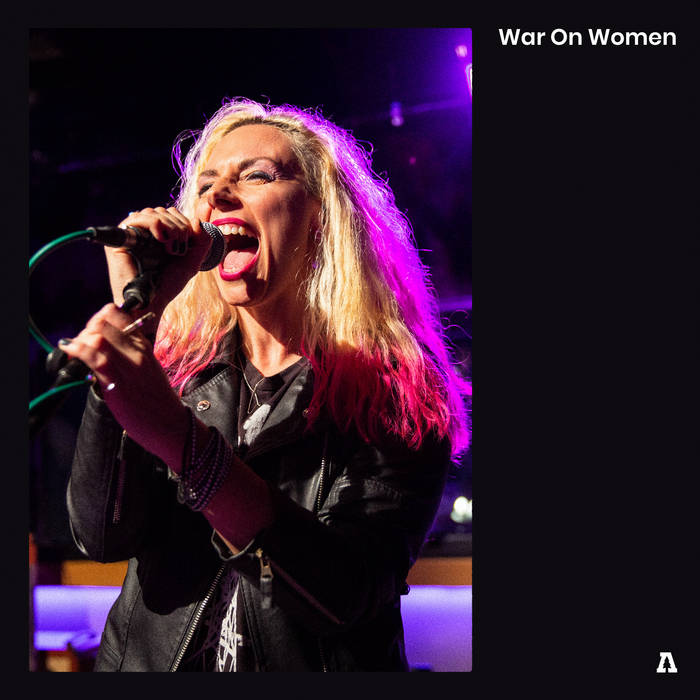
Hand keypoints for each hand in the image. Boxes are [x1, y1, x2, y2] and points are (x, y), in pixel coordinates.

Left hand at [59, 303, 188, 467]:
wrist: (171, 425)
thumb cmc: (159, 401)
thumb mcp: (148, 369)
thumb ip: (128, 356)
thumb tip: (102, 350)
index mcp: (145, 347)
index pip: (119, 315)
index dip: (99, 317)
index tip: (92, 329)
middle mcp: (137, 352)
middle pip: (104, 323)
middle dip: (86, 328)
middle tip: (80, 343)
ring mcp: (128, 367)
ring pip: (98, 337)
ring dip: (80, 339)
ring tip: (73, 348)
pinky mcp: (117, 384)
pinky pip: (94, 359)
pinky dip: (77, 350)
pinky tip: (69, 349)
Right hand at [107, 205, 213, 319]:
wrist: (152, 302)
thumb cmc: (168, 285)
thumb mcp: (192, 261)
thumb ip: (202, 241)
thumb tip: (197, 219)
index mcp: (159, 235)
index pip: (172, 214)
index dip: (185, 223)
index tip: (189, 242)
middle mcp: (144, 233)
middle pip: (163, 211)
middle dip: (179, 226)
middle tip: (180, 246)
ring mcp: (132, 234)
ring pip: (153, 212)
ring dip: (170, 226)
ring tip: (172, 247)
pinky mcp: (121, 239)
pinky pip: (137, 218)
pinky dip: (155, 224)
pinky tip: (161, 240)